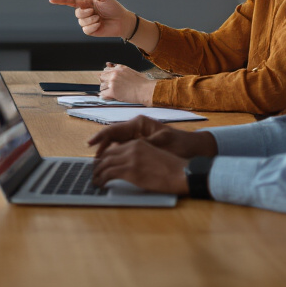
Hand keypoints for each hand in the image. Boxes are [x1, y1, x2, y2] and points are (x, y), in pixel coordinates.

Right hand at [49, 0, 135, 39]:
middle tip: (95, 12)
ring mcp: (87, 21)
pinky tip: (100, 25)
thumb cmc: (114, 7)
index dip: (60, 0)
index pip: (70, 1)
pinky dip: (93, 27)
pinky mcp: (90, 30)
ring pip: (81, 22)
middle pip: (77, 13)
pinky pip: (86, 30)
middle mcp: (85, 12)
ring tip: (99, 18)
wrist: (122, 21)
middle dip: (85, 13)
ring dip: (91, 20)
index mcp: (86, 2)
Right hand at [87, 115, 217, 159]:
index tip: (90, 144)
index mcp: (139, 123)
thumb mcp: (163, 143)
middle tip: (94, 159)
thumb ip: (144, 144)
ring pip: (118, 142)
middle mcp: (136, 127)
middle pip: (113, 136)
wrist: (195, 148)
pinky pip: (125, 147)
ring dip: (108, 151)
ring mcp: (139, 135)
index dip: (101, 137)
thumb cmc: (181, 144)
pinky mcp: (142, 143)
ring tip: (100, 163)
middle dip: (102, 146)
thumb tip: (128, 149)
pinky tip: (113, 163)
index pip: (114, 129)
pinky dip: (117, 154)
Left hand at [92, 137, 189, 194]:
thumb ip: (141, 157)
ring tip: (94, 180)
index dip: (105, 157)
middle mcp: (132, 148)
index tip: (100, 164)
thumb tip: (131, 166)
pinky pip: (109, 174)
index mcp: (139, 143)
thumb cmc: (173, 168)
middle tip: (94, 172)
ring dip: (97, 173)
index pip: (115, 148)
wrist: (182, 173)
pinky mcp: (130, 171)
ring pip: (105, 164)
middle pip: (108, 154)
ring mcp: (130, 158)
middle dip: (98, 164)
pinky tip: (100, 184)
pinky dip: (101, 179)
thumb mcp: (154, 155)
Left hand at [98, 63, 155, 104]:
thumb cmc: (142, 82)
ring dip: (105, 89)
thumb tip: (109, 64)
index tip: (108, 79)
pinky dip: (105, 96)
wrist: (146, 90)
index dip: (107, 75)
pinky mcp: (113, 92)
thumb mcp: (131, 71)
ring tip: (110, 93)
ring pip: (102, 86)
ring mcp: (113, 82)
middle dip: (105, 82)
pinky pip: (103, 94)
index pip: (106, 69)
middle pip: (102, 77)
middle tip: (109, 87)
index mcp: (119, 68)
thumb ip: (120, 69)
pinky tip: (108, 97)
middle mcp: (114, 73)